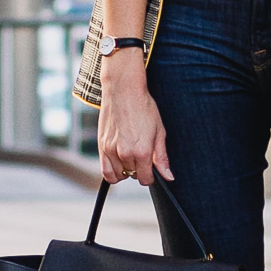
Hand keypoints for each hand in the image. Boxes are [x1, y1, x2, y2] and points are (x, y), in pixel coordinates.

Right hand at [98, 52, 173, 184]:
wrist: (124, 91)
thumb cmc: (144, 108)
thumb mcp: (159, 132)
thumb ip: (162, 157)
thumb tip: (168, 177)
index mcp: (142, 151)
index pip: (145, 179)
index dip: (150, 176)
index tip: (151, 168)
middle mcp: (125, 154)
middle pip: (133, 176)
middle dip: (139, 169)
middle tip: (141, 154)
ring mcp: (111, 151)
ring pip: (119, 175)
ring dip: (125, 170)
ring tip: (130, 157)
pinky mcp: (101, 146)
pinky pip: (105, 171)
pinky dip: (112, 173)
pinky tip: (119, 163)